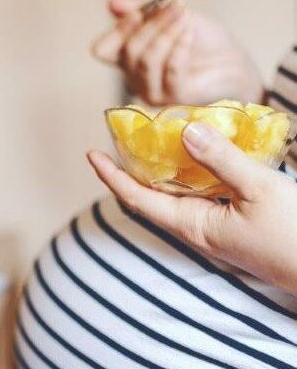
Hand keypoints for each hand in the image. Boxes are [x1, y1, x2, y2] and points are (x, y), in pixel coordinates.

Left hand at [87, 123, 296, 294]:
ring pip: (176, 191)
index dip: (112, 176)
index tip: (92, 154)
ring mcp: (212, 224)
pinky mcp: (230, 219)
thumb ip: (222, 160)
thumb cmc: (294, 237)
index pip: (136, 198)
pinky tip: (199, 152)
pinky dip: (192, 169)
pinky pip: (200, 191)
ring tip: (156, 137)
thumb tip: (186, 131)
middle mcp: (195, 226)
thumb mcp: (259, 190)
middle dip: (134, 165)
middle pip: (151, 193)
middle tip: (127, 135)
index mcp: (191, 224)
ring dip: (163, 165)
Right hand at [91, 0, 263, 105]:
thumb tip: (111, 3)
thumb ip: (144, 12)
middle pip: (128, 50)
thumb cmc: (204, 44)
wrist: (236, 64)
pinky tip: (191, 33)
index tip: (140, 11)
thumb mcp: (173, 19)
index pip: (102, 50)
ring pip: (146, 60)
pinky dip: (180, 45)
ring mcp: (153, 92)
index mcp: (129, 60)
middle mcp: (135, 79)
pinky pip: (170, 68)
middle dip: (152, 24)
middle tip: (176, 6)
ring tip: (186, 17)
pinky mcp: (175, 97)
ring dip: (167, 32)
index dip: (117, 30)